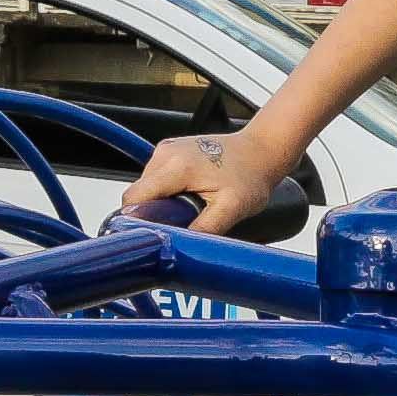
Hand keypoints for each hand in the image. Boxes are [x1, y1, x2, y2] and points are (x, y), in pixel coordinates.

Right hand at [128, 129, 286, 230]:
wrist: (262, 150)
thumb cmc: (251, 177)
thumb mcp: (232, 209)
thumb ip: (204, 229)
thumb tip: (178, 247)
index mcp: (175, 166)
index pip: (134, 199)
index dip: (138, 221)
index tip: (154, 234)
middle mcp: (165, 153)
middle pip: (139, 194)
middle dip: (155, 213)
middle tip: (184, 221)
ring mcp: (167, 148)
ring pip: (148, 187)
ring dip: (162, 202)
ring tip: (192, 206)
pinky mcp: (171, 149)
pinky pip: (158, 178)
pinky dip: (169, 191)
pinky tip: (191, 194)